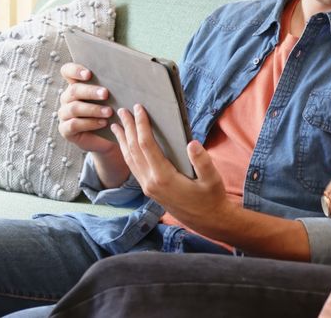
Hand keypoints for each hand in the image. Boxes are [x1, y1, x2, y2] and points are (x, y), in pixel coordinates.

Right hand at [57, 63, 117, 154]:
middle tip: (106, 94)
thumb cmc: (109, 113)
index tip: (89, 74)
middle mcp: (67, 98)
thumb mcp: (110, 99)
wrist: (107, 137)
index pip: (67, 71)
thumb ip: (109, 88)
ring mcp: (64, 114)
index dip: (75, 70)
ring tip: (109, 112)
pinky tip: (103, 123)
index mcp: (75, 85)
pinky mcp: (65, 129)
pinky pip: (74, 124)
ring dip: (93, 109)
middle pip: (74, 90)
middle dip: (90, 91)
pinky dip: (90, 123)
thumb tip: (124, 79)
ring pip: (74, 108)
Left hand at [112, 104, 231, 227]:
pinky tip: (126, 146)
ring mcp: (148, 187)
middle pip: (133, 150)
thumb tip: (191, 143)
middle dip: (127, 129)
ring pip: (130, 160)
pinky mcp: (149, 190)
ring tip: (117, 125)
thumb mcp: (212, 179)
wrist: (207, 221)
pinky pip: (133, 167)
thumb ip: (202, 161)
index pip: (146, 145)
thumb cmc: (211, 198)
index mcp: (163, 177)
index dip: (141, 125)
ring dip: (123, 141)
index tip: (139, 109)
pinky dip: (127, 153)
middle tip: (122, 110)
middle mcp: (150, 182)